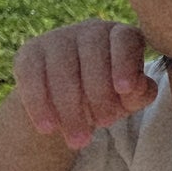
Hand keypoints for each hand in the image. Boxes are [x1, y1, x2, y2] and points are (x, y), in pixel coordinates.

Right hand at [13, 21, 154, 148]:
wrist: (70, 101)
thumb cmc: (111, 96)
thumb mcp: (130, 98)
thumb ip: (141, 93)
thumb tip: (136, 87)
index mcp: (121, 36)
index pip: (124, 40)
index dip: (124, 62)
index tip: (124, 89)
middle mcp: (90, 30)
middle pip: (92, 54)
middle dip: (99, 94)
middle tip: (105, 124)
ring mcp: (58, 37)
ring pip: (61, 68)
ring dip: (70, 108)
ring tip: (78, 140)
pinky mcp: (30, 52)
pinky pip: (32, 76)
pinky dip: (39, 104)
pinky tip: (47, 128)